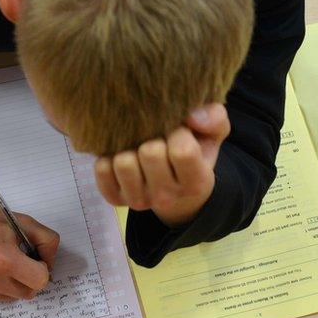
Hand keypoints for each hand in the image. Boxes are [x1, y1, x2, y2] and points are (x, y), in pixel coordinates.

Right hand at [0, 175, 58, 300]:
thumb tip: (50, 261)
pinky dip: (1, 286)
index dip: (42, 268)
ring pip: (15, 296)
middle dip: (31, 278)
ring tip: (3, 262)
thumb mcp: (19, 221)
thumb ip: (44, 239)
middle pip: (30, 292)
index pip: (41, 280)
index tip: (35, 258)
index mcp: (5, 260)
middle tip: (22, 261)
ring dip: (16, 283)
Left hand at [94, 103, 229, 226]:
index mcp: (196, 183)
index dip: (179, 132)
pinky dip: (108, 157)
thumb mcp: (212, 133)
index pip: (182, 151)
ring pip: (123, 163)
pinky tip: (123, 154)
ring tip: (139, 145)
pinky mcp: (115, 198)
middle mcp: (167, 198)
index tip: (178, 130)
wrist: (176, 183)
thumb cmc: (194, 149)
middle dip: (153, 136)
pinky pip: (102, 170)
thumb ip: (214, 118)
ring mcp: (139, 201)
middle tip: (157, 137)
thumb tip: (191, 116)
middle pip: (150, 153)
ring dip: (129, 147)